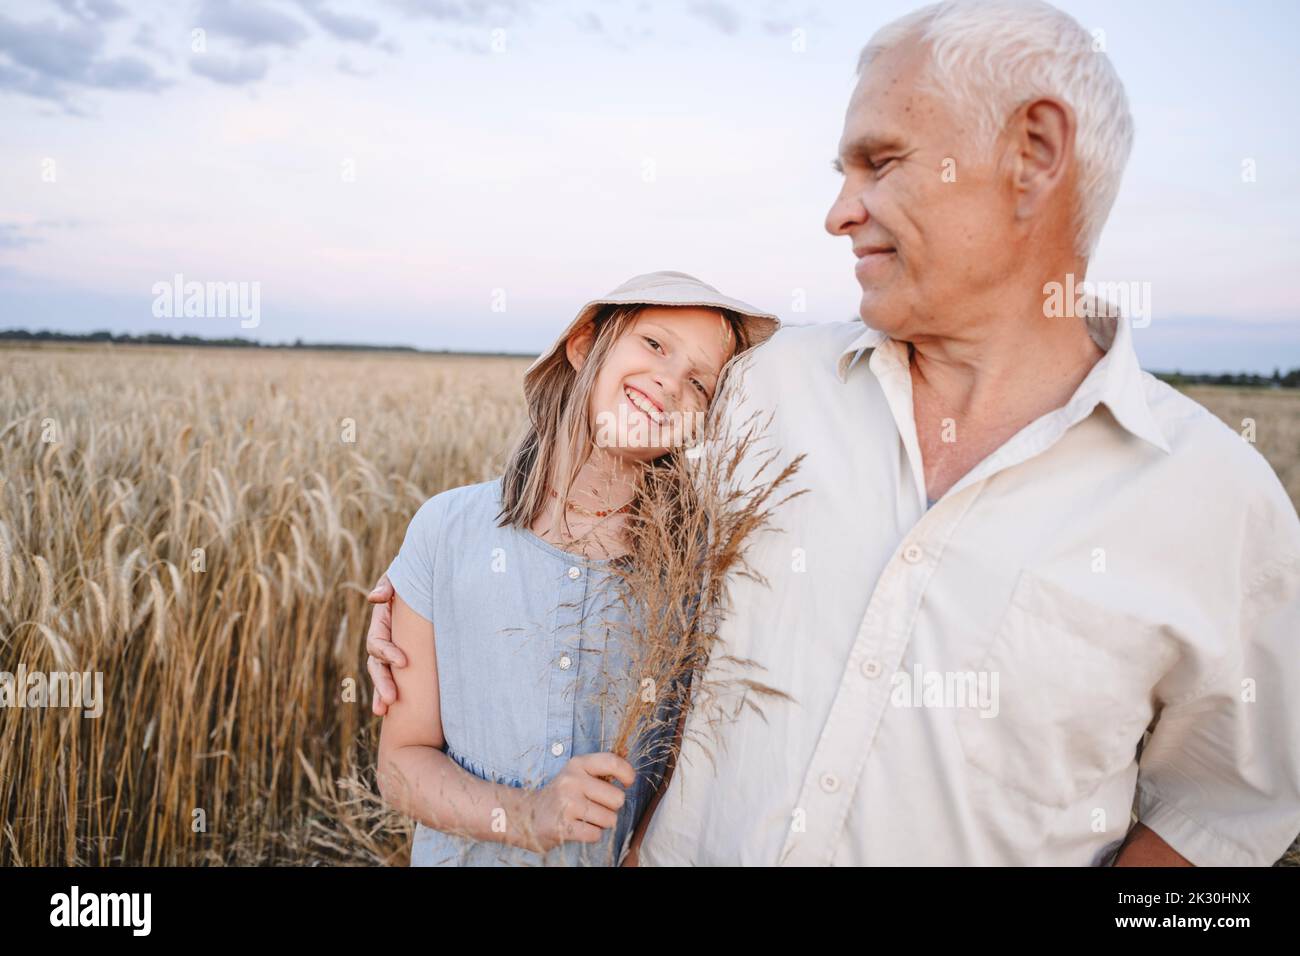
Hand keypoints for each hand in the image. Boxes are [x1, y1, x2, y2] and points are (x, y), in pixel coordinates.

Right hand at [365, 573, 405, 715]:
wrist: (436, 582)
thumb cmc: (419, 577)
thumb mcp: (404, 576)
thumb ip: (390, 583)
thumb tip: (376, 598)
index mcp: (383, 622)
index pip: (377, 642)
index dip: (387, 653)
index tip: (403, 662)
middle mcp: (385, 640)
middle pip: (376, 665)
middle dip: (382, 682)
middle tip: (392, 699)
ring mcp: (394, 652)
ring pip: (382, 676)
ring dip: (381, 693)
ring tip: (384, 710)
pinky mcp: (408, 661)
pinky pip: (398, 679)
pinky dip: (392, 694)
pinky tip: (391, 712)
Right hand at [520, 753, 635, 853]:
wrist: (527, 815)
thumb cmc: (561, 794)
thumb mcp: (576, 773)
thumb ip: (600, 771)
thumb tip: (630, 774)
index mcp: (577, 764)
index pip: (612, 762)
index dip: (627, 774)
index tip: (627, 783)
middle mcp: (572, 781)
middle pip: (617, 798)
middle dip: (612, 807)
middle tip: (596, 806)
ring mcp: (566, 804)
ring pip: (609, 819)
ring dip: (602, 822)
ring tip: (586, 817)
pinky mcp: (563, 827)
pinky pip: (596, 834)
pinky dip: (592, 834)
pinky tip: (580, 827)